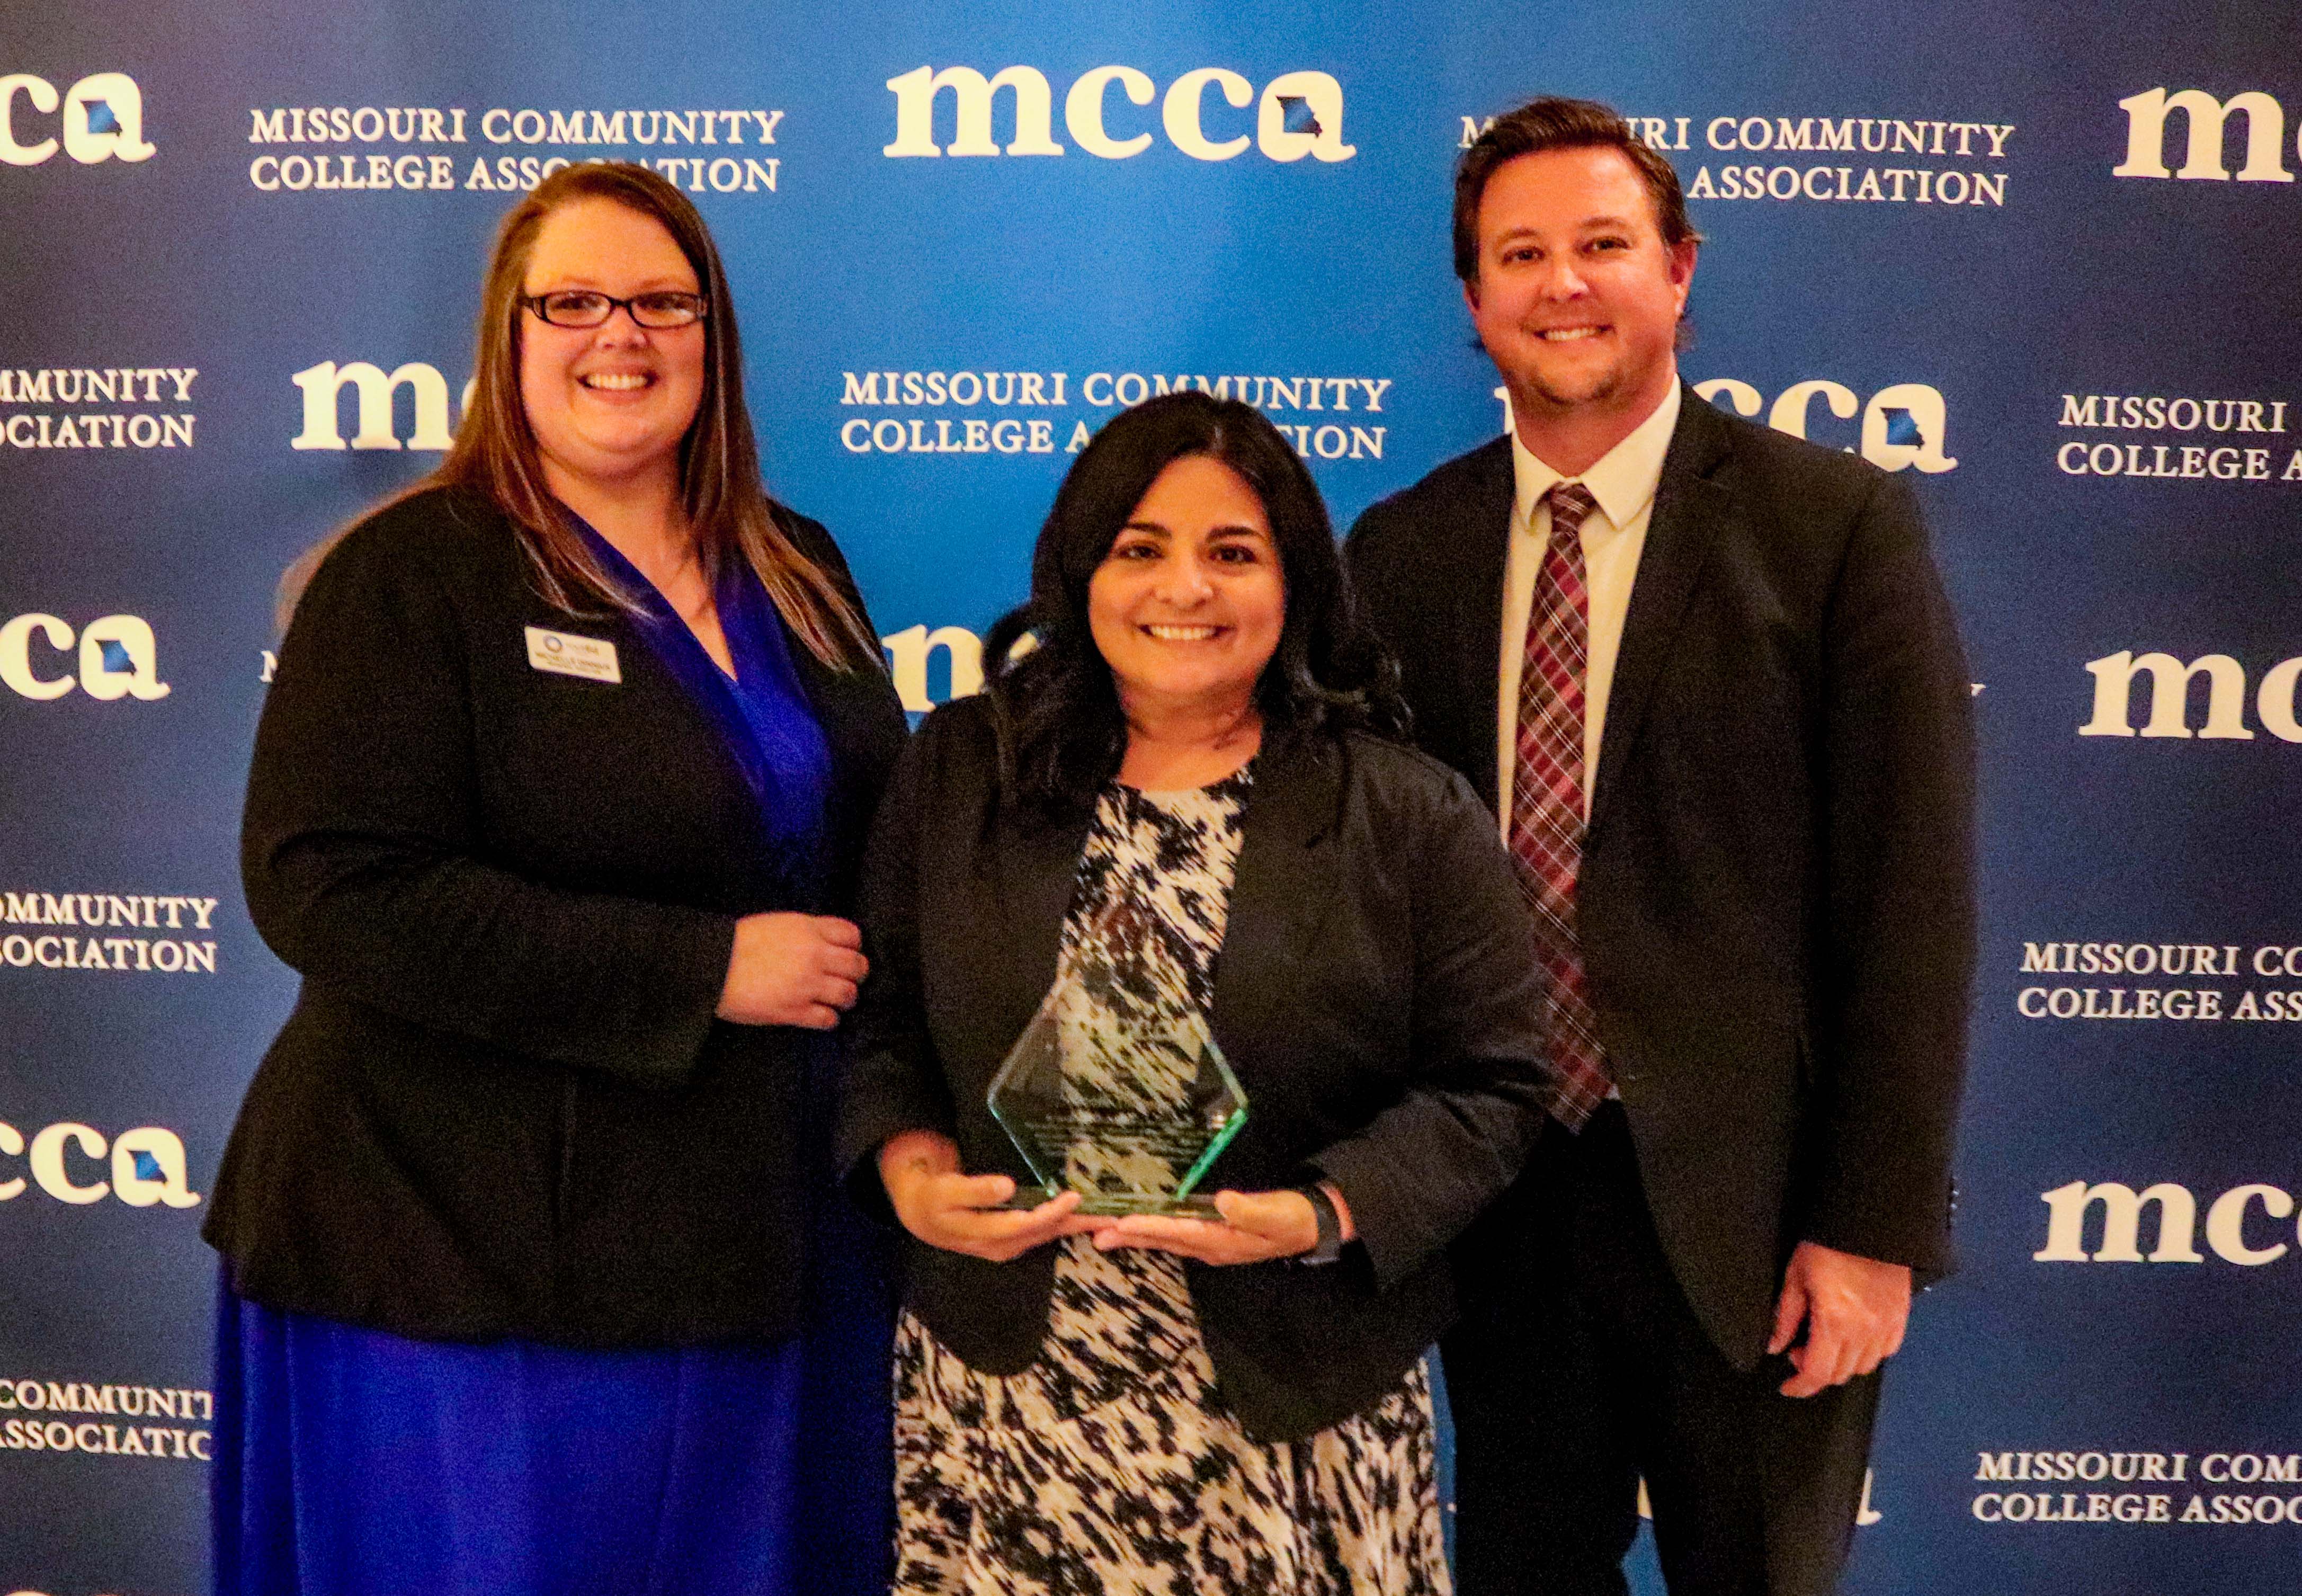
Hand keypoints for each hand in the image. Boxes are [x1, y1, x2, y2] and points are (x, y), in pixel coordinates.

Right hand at [715, 913, 867, 1028]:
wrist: (711, 965)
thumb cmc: (737, 943)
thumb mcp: (777, 924)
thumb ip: (805, 932)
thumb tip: (825, 943)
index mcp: (808, 929)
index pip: (852, 935)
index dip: (853, 947)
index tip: (847, 954)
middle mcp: (813, 955)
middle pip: (857, 966)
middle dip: (856, 974)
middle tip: (847, 980)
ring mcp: (806, 984)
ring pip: (848, 994)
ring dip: (845, 998)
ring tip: (836, 1001)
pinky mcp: (794, 1010)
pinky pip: (827, 1019)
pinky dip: (828, 1019)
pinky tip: (820, 1016)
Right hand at [878, 1129, 1109, 1261]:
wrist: (920, 1214)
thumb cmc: (933, 1196)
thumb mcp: (946, 1191)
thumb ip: (976, 1190)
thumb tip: (1008, 1188)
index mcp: (985, 1235)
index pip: (1026, 1225)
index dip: (1051, 1213)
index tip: (1075, 1197)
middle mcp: (1001, 1246)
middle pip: (1045, 1233)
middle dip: (1078, 1225)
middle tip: (1112, 1214)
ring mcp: (1008, 1245)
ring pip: (1048, 1235)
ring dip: (1076, 1226)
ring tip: (1108, 1216)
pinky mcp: (1011, 1238)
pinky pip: (1043, 1231)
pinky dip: (1064, 1223)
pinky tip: (1082, 1215)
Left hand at [1096, 1185, 1353, 1266]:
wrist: (1309, 1227)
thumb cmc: (1293, 1219)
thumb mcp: (1277, 1214)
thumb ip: (1250, 1210)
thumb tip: (1223, 1201)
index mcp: (1221, 1240)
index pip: (1177, 1233)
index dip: (1149, 1227)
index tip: (1120, 1223)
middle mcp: (1208, 1246)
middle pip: (1160, 1240)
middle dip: (1125, 1235)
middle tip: (1091, 1232)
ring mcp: (1208, 1244)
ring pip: (1161, 1240)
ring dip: (1130, 1236)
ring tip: (1098, 1234)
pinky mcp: (1209, 1236)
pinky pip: (1171, 1236)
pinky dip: (1148, 1231)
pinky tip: (1132, 1230)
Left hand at [1768, 1240, 1911, 1396]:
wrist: (1869, 1223)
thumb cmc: (1828, 1244)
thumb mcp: (1796, 1277)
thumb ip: (1786, 1317)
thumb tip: (1774, 1346)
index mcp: (1835, 1323)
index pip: (1817, 1373)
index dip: (1799, 1386)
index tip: (1787, 1387)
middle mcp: (1864, 1331)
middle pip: (1839, 1374)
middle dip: (1815, 1370)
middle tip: (1799, 1349)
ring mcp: (1886, 1326)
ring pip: (1863, 1367)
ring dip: (1841, 1363)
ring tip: (1825, 1340)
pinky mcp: (1901, 1317)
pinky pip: (1886, 1351)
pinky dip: (1867, 1352)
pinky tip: (1852, 1336)